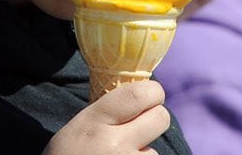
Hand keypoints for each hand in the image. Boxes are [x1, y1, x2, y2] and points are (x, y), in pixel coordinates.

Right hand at [44, 80, 170, 154]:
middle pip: (160, 118)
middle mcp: (113, 142)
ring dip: (144, 153)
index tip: (152, 96)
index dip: (154, 92)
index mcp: (96, 119)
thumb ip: (109, 111)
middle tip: (144, 125)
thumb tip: (144, 94)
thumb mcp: (80, 126)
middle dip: (155, 120)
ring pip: (155, 151)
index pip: (140, 94)